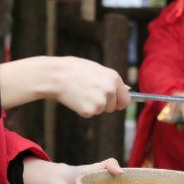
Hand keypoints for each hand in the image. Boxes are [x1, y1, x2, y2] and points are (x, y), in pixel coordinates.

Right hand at [0, 56, 129, 116]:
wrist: (55, 75)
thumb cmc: (74, 69)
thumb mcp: (96, 69)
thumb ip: (111, 80)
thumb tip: (128, 89)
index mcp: (113, 78)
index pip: (125, 99)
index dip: (118, 103)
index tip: (114, 104)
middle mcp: (110, 90)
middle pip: (112, 107)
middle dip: (102, 104)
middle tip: (87, 92)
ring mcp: (100, 101)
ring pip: (100, 111)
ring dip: (91, 105)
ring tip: (79, 92)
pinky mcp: (89, 110)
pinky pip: (88, 114)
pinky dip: (81, 109)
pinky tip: (74, 98)